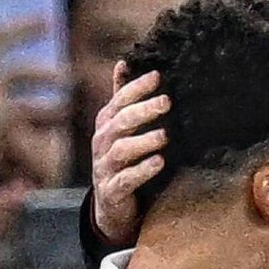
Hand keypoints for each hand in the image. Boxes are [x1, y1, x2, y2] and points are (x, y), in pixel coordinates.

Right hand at [91, 62, 168, 243]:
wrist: (111, 205)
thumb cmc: (121, 161)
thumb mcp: (119, 129)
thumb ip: (121, 99)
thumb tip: (122, 63)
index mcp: (106, 125)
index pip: (119, 101)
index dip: (136, 88)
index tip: (158, 76)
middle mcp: (102, 144)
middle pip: (120, 123)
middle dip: (143, 110)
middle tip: (167, 102)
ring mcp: (105, 168)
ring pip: (121, 150)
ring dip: (144, 141)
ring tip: (165, 136)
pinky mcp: (112, 192)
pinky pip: (126, 180)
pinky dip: (142, 171)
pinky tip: (159, 163)